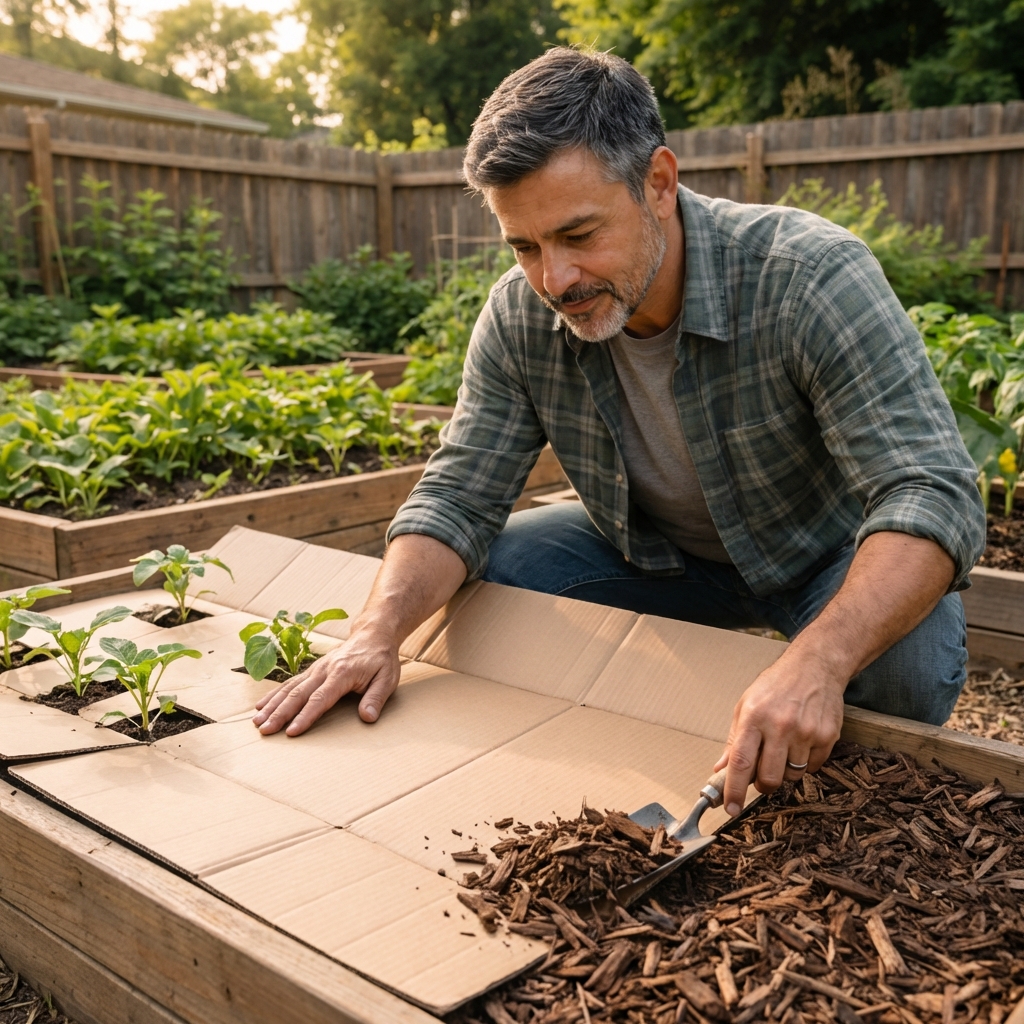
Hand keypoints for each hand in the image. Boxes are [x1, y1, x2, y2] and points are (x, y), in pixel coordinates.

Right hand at [252, 626, 400, 736]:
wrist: (372, 634)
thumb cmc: (381, 659)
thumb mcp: (387, 678)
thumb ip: (376, 698)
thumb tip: (367, 718)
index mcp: (342, 673)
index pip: (320, 698)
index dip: (305, 716)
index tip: (292, 732)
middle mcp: (324, 670)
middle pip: (298, 694)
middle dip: (280, 713)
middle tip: (265, 730)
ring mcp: (316, 669)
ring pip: (289, 688)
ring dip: (272, 705)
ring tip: (256, 722)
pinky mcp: (312, 670)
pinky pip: (290, 683)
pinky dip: (274, 694)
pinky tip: (261, 706)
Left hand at [713, 648, 845, 816]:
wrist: (815, 667)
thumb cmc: (775, 686)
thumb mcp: (745, 705)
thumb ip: (733, 739)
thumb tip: (720, 769)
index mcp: (753, 717)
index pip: (740, 762)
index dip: (733, 789)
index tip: (730, 808)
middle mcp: (779, 726)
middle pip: (769, 777)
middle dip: (763, 786)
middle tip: (761, 778)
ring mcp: (806, 732)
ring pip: (792, 775)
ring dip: (785, 772)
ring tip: (783, 749)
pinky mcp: (827, 737)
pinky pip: (813, 767)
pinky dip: (805, 763)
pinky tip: (801, 742)